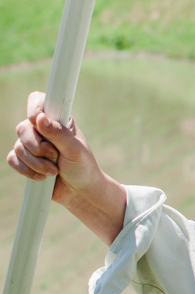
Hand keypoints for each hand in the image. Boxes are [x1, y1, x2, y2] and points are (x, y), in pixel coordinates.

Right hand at [7, 91, 126, 244]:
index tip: (38, 121)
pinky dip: (26, 170)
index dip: (34, 109)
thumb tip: (39, 118)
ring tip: (53, 171)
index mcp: (58, 120)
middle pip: (23, 128)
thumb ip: (58, 133)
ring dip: (36, 163)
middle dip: (38, 147)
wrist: (80, 192)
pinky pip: (12, 160)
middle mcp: (42, 130)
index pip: (38, 101)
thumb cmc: (83, 167)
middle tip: (55, 157)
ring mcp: (32, 145)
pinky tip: (41, 177)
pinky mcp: (25, 161)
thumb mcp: (75, 150)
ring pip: (18, 147)